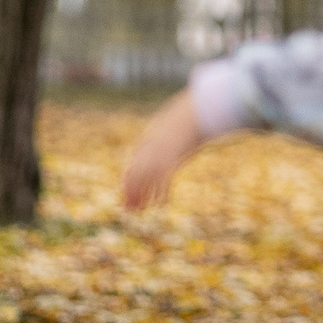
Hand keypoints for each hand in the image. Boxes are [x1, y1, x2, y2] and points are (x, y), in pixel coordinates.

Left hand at [121, 91, 210, 209]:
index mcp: (145, 143)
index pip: (130, 167)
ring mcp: (159, 155)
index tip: (125, 196)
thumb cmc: (186, 118)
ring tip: (141, 211)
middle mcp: (149, 151)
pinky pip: (163, 181)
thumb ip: (162, 138)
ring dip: (142, 198)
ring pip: (146, 181)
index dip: (126, 184)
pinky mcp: (172, 160)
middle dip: (131, 195)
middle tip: (129, 210)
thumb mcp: (169, 127)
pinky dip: (161, 194)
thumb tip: (161, 147)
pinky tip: (161, 204)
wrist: (197, 112)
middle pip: (134, 177)